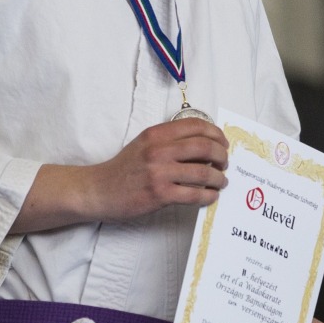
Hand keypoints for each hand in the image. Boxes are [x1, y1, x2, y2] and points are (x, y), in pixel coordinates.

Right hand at [15, 119, 228, 231]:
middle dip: (222, 156)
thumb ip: (169, 141)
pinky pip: (194, 194)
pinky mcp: (159, 194)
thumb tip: (203, 145)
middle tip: (225, 163)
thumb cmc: (123, 169)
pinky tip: (211, 196)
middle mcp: (159, 150)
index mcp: (156, 134)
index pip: (196, 126)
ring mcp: (159, 173)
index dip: (216, 133)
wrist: (98, 190)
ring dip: (219, 178)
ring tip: (222, 182)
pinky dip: (209, 196)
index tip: (223, 143)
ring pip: (203, 172)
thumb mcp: (144, 144)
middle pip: (205, 147)